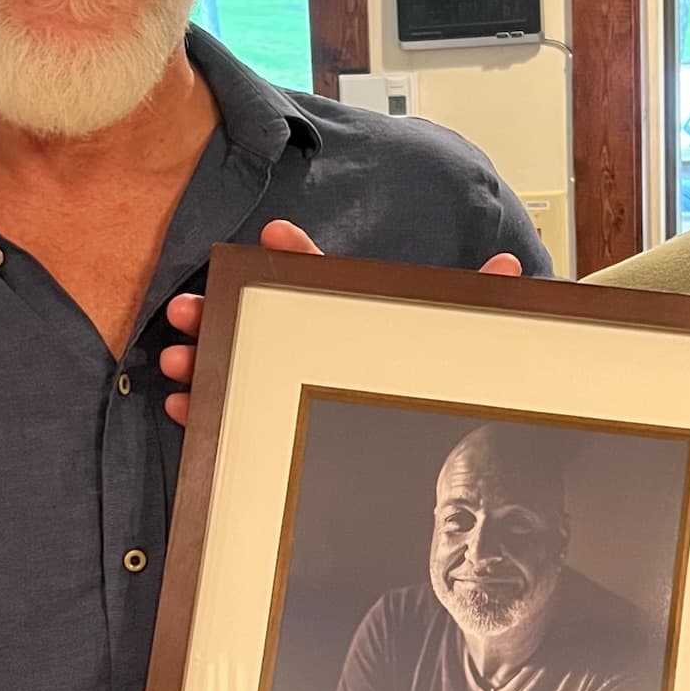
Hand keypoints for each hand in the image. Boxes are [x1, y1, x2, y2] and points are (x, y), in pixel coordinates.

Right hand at [160, 220, 524, 423]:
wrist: (429, 453)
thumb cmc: (426, 380)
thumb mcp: (450, 343)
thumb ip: (476, 306)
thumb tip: (512, 267)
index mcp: (344, 317)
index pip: (316, 278)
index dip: (296, 257)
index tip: (274, 238)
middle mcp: (305, 343)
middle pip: (255, 319)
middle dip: (218, 310)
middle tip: (189, 310)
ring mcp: (282, 381)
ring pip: (233, 362)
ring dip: (201, 357)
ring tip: (177, 359)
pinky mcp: (269, 422)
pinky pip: (229, 412)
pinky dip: (201, 409)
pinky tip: (184, 407)